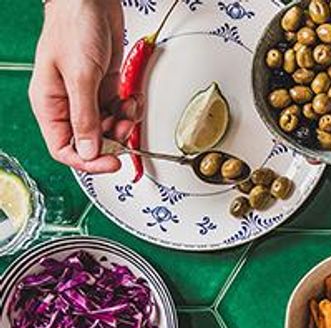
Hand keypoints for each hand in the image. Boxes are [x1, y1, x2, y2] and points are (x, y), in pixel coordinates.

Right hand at [31, 0, 135, 173]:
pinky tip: (132, 99)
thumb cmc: (74, 27)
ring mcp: (88, 95)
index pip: (64, 148)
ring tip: (130, 110)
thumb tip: (89, 151)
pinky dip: (129, 110)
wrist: (91, 1)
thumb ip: (85, 116)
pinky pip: (119, 111)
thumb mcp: (80, 75)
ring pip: (108, 127)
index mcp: (50, 104)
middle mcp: (68, 103)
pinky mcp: (106, 86)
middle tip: (126, 129)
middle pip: (90, 141)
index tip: (111, 163)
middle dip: (112, 139)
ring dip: (124, 124)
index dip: (87, 161)